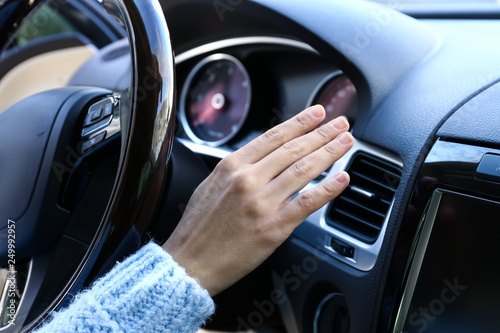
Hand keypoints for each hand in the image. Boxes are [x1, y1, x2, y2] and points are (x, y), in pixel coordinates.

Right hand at [163, 105, 353, 295]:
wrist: (189, 263)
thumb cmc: (198, 229)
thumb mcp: (210, 185)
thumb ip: (236, 169)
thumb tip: (261, 158)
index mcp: (231, 166)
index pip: (273, 136)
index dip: (300, 122)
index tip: (317, 113)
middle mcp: (248, 179)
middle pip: (293, 149)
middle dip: (322, 133)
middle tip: (340, 123)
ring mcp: (262, 203)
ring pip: (303, 170)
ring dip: (329, 153)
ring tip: (346, 142)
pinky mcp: (274, 227)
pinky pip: (307, 203)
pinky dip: (328, 189)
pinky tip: (342, 178)